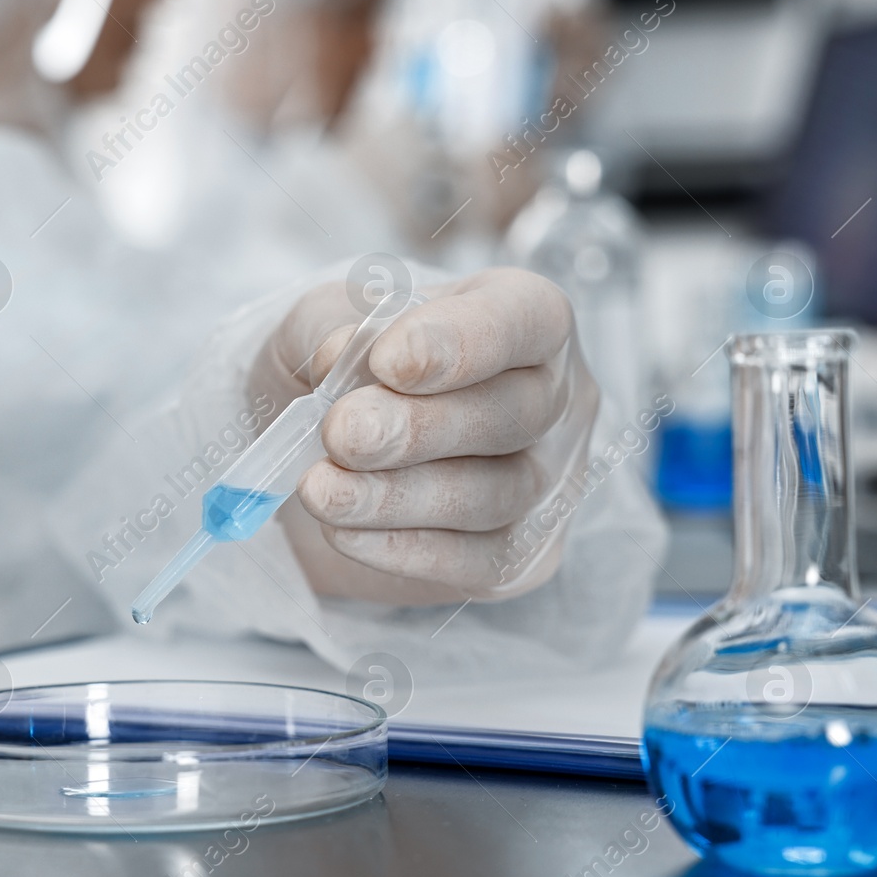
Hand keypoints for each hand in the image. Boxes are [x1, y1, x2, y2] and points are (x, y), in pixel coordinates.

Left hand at [249, 267, 597, 603]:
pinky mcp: (520, 555)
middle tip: (341, 434)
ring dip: (396, 497)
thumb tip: (341, 356)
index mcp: (521, 316)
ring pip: (493, 495)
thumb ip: (332, 328)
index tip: (388, 361)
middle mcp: (555, 397)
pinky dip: (401, 548)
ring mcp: (547, 481)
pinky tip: (343, 531)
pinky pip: (475, 560)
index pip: (525, 317)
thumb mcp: (324, 323)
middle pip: (513, 415)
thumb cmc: (345, 368)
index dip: (462, 341)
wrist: (323, 454)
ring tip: (320, 490)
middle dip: (417, 430)